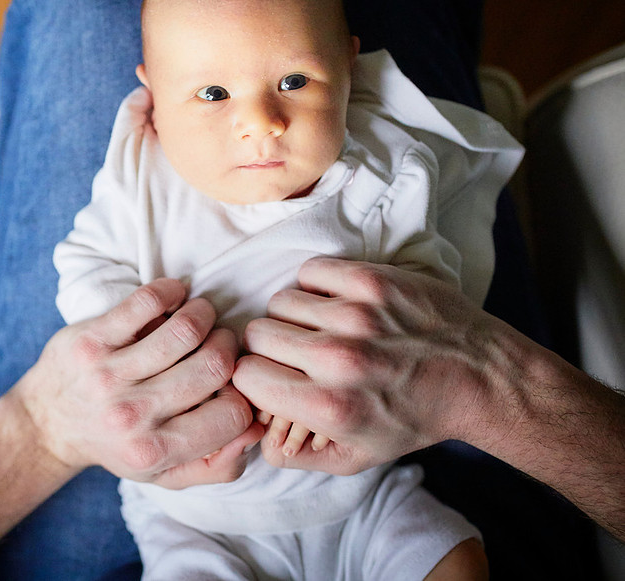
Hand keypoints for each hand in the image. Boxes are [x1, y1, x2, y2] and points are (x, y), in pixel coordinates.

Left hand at [14, 278, 260, 485]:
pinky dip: (171, 291)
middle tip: (219, 343)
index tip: (230, 381)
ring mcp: (107, 375)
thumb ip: (218, 465)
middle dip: (227, 347)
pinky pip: (145, 302)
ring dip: (203, 315)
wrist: (48, 422)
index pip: (233, 414)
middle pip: (214, 366)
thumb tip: (257, 429)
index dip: (242, 393)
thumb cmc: (117, 443)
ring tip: (199, 318)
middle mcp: (131, 416)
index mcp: (154, 450)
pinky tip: (175, 297)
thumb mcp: (166, 474)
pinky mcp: (90, 340)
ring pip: (185, 330)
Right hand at [233, 257, 503, 474]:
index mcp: (328, 407)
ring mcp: (357, 315)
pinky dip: (317, 285)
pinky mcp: (374, 281)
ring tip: (321, 327)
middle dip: (270, 345)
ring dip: (294, 314)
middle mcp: (338, 360)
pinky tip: (336, 302)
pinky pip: (311, 271)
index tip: (272, 374)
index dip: (256, 376)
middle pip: (257, 334)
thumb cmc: (415, 417)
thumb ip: (300, 457)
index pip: (246, 376)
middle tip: (296, 351)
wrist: (482, 378)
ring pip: (281, 301)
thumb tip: (257, 440)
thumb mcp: (358, 457)